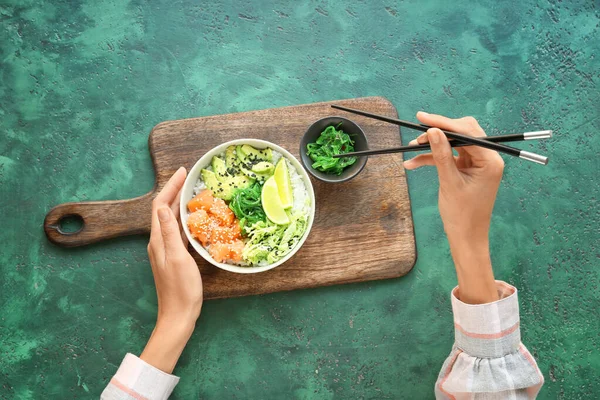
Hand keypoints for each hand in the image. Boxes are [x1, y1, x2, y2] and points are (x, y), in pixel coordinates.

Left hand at [140, 167, 202, 372]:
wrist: (178, 315)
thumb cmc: (181, 289)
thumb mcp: (178, 258)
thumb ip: (170, 233)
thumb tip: (164, 207)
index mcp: (158, 240)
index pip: (161, 206)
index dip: (170, 187)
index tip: (183, 172)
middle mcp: (158, 241)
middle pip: (164, 209)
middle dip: (174, 191)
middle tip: (189, 177)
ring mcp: (165, 249)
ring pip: (170, 219)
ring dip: (179, 203)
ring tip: (192, 191)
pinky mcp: (174, 256)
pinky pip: (177, 230)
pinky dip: (185, 219)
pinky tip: (194, 218)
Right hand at [404, 112, 502, 303]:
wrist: (465, 237)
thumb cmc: (462, 215)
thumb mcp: (449, 182)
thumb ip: (441, 154)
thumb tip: (433, 131)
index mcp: (491, 161)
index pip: (468, 132)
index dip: (444, 123)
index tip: (423, 117)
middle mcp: (487, 158)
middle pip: (463, 132)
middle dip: (439, 131)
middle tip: (418, 131)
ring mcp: (477, 163)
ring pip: (454, 143)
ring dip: (432, 145)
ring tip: (411, 149)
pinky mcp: (467, 169)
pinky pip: (449, 156)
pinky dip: (432, 158)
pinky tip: (413, 163)